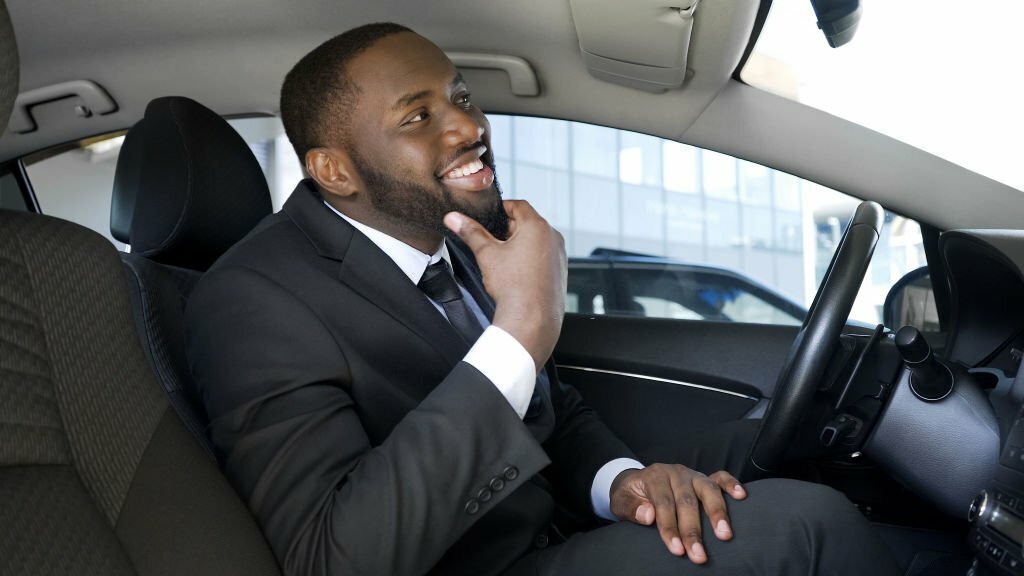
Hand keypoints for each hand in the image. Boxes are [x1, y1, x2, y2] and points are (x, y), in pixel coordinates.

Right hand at [444, 200, 565, 369]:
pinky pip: (544, 256)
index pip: (518, 205)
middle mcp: (553, 237)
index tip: (490, 217)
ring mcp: (559, 254)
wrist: (531, 319)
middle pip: (527, 223)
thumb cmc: (513, 287)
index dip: (502, 208)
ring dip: (520, 244)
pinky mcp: (561, 270)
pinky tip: (517, 273)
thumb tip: (454, 218)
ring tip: (503, 260)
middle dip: (508, 229)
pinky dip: (531, 258)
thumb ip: (470, 232)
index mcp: (537, 227)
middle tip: (492, 242)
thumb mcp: (486, 254)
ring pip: (536, 240)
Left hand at [610, 464, 745, 563]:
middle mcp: (675, 473)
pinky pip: (721, 476)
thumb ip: (631, 508)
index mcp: (654, 477)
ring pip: (707, 489)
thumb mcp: (621, 501)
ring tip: (725, 535)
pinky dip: (732, 484)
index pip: (663, 503)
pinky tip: (742, 496)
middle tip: (699, 555)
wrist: (636, 481)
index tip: (677, 549)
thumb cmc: (631, 496)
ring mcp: (692, 474)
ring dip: (717, 512)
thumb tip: (648, 516)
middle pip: (687, 501)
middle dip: (693, 530)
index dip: (670, 527)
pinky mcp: (704, 477)